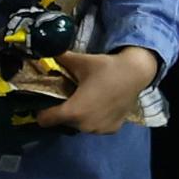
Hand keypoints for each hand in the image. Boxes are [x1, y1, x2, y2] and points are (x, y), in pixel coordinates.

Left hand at [26, 45, 161, 135]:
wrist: (135, 73)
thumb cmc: (105, 67)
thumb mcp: (80, 61)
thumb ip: (59, 58)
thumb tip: (44, 49)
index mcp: (73, 111)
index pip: (45, 120)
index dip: (42, 111)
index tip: (47, 102)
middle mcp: (84, 125)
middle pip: (63, 122)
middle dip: (64, 111)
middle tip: (72, 96)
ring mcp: (99, 130)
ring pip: (80, 126)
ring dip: (80, 116)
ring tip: (88, 100)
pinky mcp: (112, 130)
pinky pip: (96, 127)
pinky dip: (96, 119)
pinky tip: (102, 105)